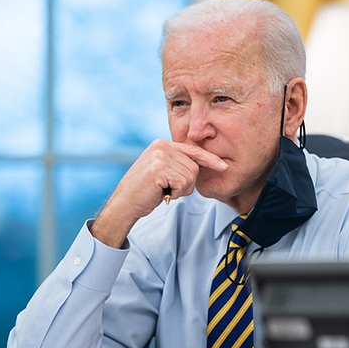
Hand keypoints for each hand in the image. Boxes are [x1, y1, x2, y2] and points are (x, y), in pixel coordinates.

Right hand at [92, 139, 227, 247]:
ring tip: (164, 190)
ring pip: (191, 176)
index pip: (193, 150)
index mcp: (163, 144)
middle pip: (195, 166)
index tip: (223, 166)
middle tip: (169, 189)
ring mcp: (160, 155)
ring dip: (181, 189)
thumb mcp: (163, 172)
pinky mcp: (159, 168)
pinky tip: (162, 192)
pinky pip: (183, 182)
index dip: (209, 159)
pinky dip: (176, 192)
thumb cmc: (145, 191)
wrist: (125, 203)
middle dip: (187, 183)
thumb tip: (204, 164)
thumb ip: (178, 164)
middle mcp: (162, 146)